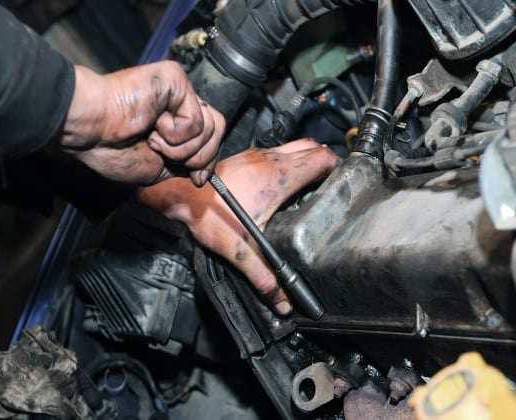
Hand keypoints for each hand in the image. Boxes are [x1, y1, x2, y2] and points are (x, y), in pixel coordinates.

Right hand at [59, 61, 224, 185]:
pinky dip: (175, 135)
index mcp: (176, 121)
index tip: (195, 177)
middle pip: (218, 131)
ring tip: (153, 139)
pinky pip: (197, 120)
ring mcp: (180, 91)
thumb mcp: (158, 169)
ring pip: (210, 128)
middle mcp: (180, 104)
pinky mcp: (176, 80)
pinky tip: (153, 125)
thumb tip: (206, 175)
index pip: (212, 138)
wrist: (92, 133)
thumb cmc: (112, 149)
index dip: (207, 160)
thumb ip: (186, 166)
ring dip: (180, 147)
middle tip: (162, 153)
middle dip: (197, 156)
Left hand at [137, 139, 339, 314]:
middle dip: (326, 162)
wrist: (178, 192)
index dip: (338, 168)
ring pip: (295, 146)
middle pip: (312, 147)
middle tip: (330, 182)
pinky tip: (282, 182)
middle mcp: (271, 159)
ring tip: (311, 182)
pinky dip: (289, 160)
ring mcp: (258, 154)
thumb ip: (263, 276)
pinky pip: (278, 150)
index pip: (322, 160)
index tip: (344, 182)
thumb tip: (283, 301)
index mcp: (279, 177)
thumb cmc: (207, 213)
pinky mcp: (245, 156)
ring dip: (307, 159)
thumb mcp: (239, 250)